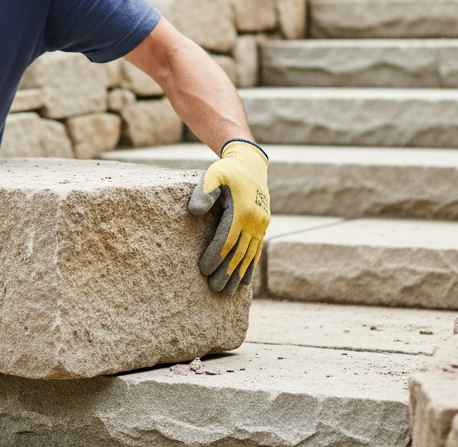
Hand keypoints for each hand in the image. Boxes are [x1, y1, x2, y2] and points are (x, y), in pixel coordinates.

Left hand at [188, 139, 269, 293]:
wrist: (251, 164)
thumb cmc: (227, 170)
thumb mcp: (214, 174)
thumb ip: (204, 191)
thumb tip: (194, 211)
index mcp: (240, 211)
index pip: (226, 240)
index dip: (215, 257)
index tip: (203, 271)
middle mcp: (254, 221)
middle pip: (238, 253)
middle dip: (226, 272)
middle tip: (214, 289)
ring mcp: (260, 225)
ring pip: (249, 256)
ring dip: (238, 275)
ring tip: (227, 292)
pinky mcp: (263, 227)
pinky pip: (257, 251)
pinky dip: (250, 267)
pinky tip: (244, 282)